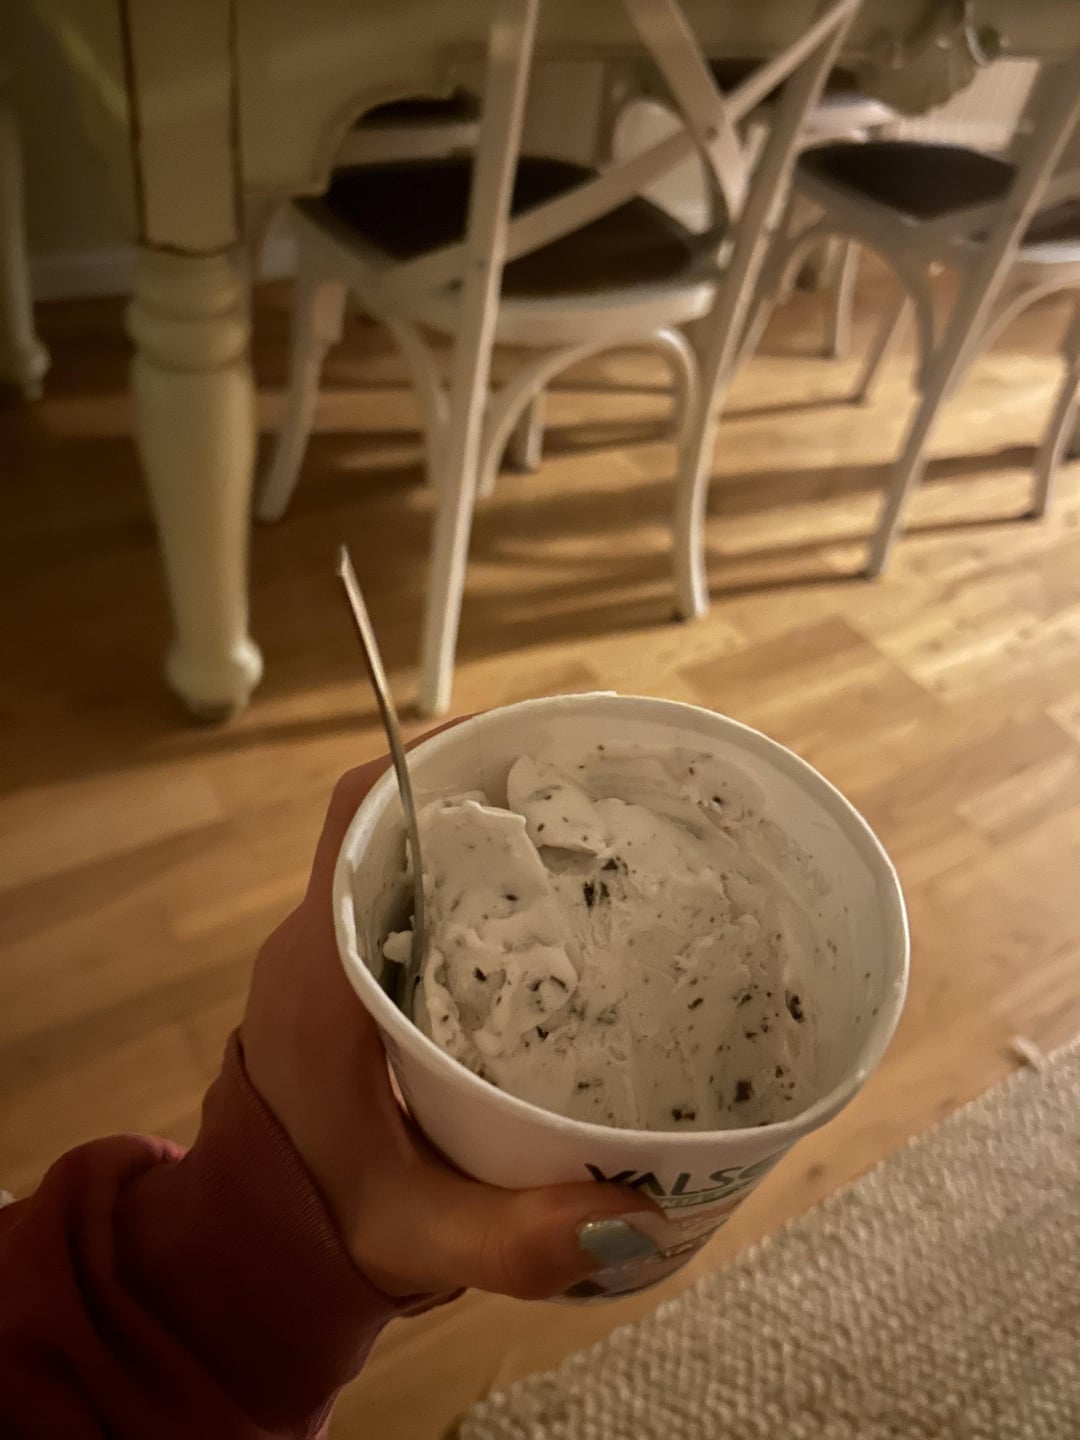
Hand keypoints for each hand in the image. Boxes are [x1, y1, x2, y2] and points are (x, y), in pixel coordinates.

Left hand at [240, 737, 661, 1300]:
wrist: (258, 1250)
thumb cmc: (327, 1231)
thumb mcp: (420, 1237)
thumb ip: (516, 1237)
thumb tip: (636, 1215)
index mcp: (322, 975)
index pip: (356, 820)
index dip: (424, 761)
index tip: (512, 737)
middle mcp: (320, 947)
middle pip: (389, 818)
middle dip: (474, 786)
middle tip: (578, 782)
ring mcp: (330, 961)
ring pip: (400, 854)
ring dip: (472, 828)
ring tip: (577, 824)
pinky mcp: (350, 984)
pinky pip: (406, 900)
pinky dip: (465, 882)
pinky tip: (544, 905)